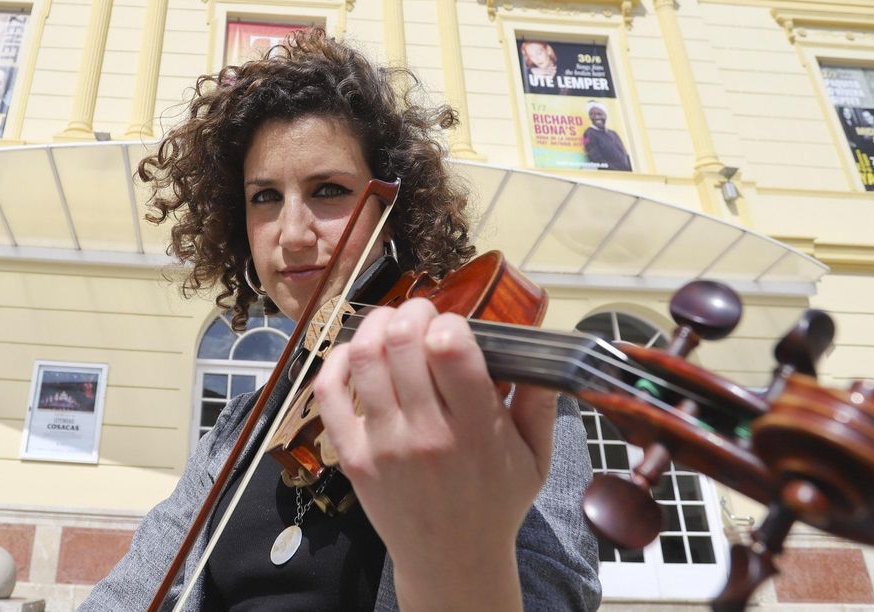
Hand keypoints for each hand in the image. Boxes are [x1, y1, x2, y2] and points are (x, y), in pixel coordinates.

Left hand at [314, 298, 557, 610]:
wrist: (451, 560)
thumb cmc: (495, 504)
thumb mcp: (535, 457)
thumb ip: (540, 403)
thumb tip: (545, 353)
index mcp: (477, 430)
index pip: (450, 349)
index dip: (448, 322)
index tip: (452, 326)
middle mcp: (426, 434)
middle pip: (402, 343)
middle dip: (411, 312)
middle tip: (420, 314)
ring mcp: (383, 445)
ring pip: (364, 359)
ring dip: (374, 326)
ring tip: (389, 323)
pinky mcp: (352, 456)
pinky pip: (329, 396)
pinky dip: (335, 362)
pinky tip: (354, 354)